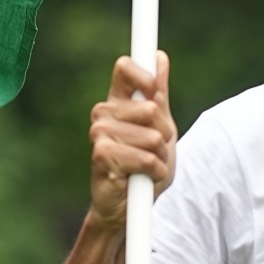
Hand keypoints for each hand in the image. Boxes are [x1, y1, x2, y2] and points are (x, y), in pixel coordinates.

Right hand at [88, 53, 176, 230]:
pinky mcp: (101, 155)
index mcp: (118, 101)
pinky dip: (154, 172)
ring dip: (160, 157)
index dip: (146, 76)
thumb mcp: (160, 127)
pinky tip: (141, 179)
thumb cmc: (145, 164)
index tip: (156, 92)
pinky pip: (146, 158)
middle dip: (164, 133)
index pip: (126, 68)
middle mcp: (104, 113)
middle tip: (154, 150)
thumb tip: (160, 58)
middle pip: (152, 107)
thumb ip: (159, 94)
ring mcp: (99, 133)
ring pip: (152, 137)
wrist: (131, 206)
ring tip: (147, 167)